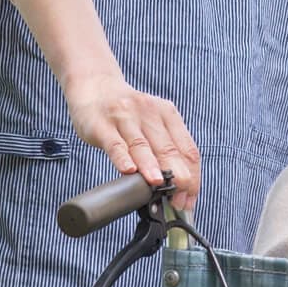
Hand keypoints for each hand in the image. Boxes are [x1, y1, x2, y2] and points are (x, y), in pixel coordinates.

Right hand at [61, 64, 201, 209]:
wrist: (95, 86)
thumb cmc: (127, 112)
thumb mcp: (152, 121)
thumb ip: (163, 146)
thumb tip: (176, 184)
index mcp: (168, 114)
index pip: (188, 149)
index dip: (192, 176)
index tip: (189, 198)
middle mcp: (150, 113)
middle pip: (168, 148)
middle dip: (176, 176)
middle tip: (179, 199)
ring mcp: (126, 118)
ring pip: (142, 145)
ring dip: (151, 166)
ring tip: (158, 184)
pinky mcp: (102, 125)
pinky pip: (114, 143)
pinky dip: (122, 157)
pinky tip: (128, 170)